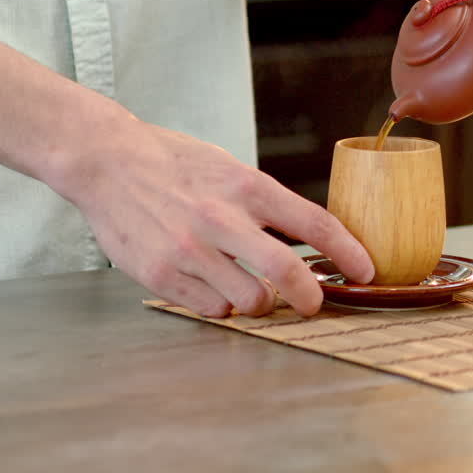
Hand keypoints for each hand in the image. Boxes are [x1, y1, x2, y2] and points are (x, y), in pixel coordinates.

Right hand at [59, 119, 372, 317]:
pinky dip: (221, 305)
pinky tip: (212, 286)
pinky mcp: (160, 274)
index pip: (315, 223)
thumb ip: (267, 204)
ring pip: (250, 301)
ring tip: (251, 289)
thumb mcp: (231, 170)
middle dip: (311, 298)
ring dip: (260, 303)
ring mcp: (188, 250)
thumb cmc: (175, 165)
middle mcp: (220, 218)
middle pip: (286, 272)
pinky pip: (211, 309)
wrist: (106, 163)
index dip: (349, 253)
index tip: (366, 270)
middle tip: (314, 304)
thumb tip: (313, 239)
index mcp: (247, 186)